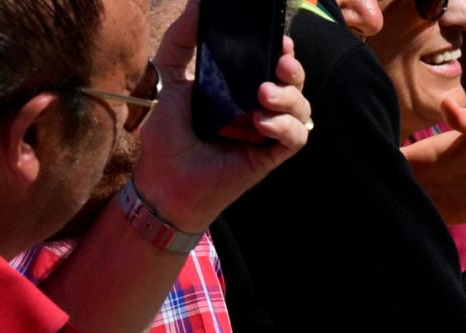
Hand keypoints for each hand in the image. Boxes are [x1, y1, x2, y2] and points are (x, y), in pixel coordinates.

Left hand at [133, 0, 311, 231]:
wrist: (162, 181)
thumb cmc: (166, 134)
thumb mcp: (169, 76)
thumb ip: (182, 39)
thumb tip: (199, 2)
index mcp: (240, 88)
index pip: (272, 63)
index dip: (283, 49)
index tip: (279, 38)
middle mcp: (258, 108)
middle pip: (295, 82)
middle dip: (293, 70)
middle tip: (279, 64)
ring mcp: (267, 133)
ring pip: (303, 109)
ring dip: (290, 97)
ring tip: (263, 96)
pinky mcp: (270, 157)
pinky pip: (297, 137)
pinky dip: (286, 126)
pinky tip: (263, 123)